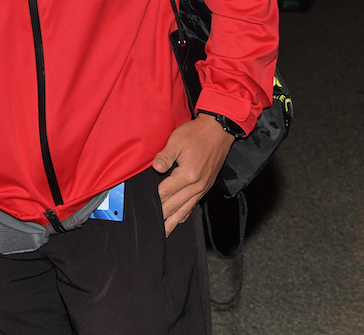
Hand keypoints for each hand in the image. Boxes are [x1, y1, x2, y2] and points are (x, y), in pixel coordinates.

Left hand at [154, 114, 235, 235]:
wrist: (220, 130)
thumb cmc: (197, 133)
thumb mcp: (177, 139)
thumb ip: (165, 155)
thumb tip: (156, 167)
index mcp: (188, 174)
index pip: (165, 192)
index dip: (154, 200)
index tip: (143, 210)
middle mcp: (197, 185)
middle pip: (175, 205)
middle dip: (163, 217)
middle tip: (151, 229)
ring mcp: (203, 186)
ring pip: (186, 209)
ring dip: (174, 221)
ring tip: (164, 232)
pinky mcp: (206, 185)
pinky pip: (194, 204)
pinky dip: (186, 214)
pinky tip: (180, 220)